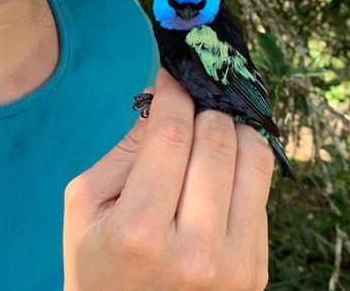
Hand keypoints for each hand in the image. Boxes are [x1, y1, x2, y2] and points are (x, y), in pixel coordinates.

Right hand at [62, 69, 273, 290]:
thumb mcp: (87, 203)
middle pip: (217, 142)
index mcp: (139, 233)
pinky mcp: (257, 271)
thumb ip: (125, 150)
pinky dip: (242, 167)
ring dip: (232, 131)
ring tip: (210, 127)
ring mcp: (234, 266)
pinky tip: (219, 167)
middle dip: (202, 109)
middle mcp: (195, 252)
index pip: (171, 138)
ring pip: (254, 161)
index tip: (170, 78)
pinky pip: (262, 193)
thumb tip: (164, 98)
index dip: (173, 95)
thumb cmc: (97, 261)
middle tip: (187, 104)